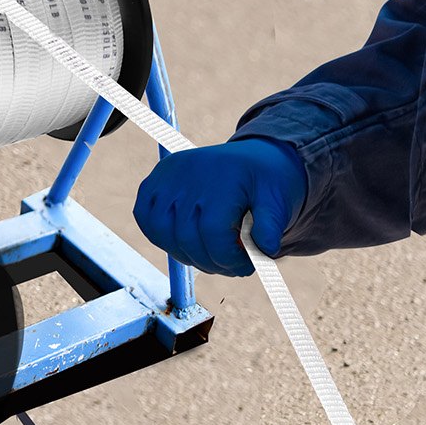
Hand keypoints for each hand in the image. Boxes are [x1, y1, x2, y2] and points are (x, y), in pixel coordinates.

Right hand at [132, 137, 306, 275]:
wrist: (254, 158)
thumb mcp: (279, 201)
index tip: (246, 266)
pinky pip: (146, 218)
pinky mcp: (155, 181)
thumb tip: (265, 252)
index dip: (229, 259)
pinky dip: (161, 237)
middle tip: (230, 265)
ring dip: (186, 254)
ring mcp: (168, 176)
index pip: (213, 232)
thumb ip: (272, 227)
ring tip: (211, 253)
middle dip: (211, 262)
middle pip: (187, 237)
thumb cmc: (267, 182)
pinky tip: (186, 242)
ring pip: (162, 232)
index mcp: (223, 176)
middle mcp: (189, 172)